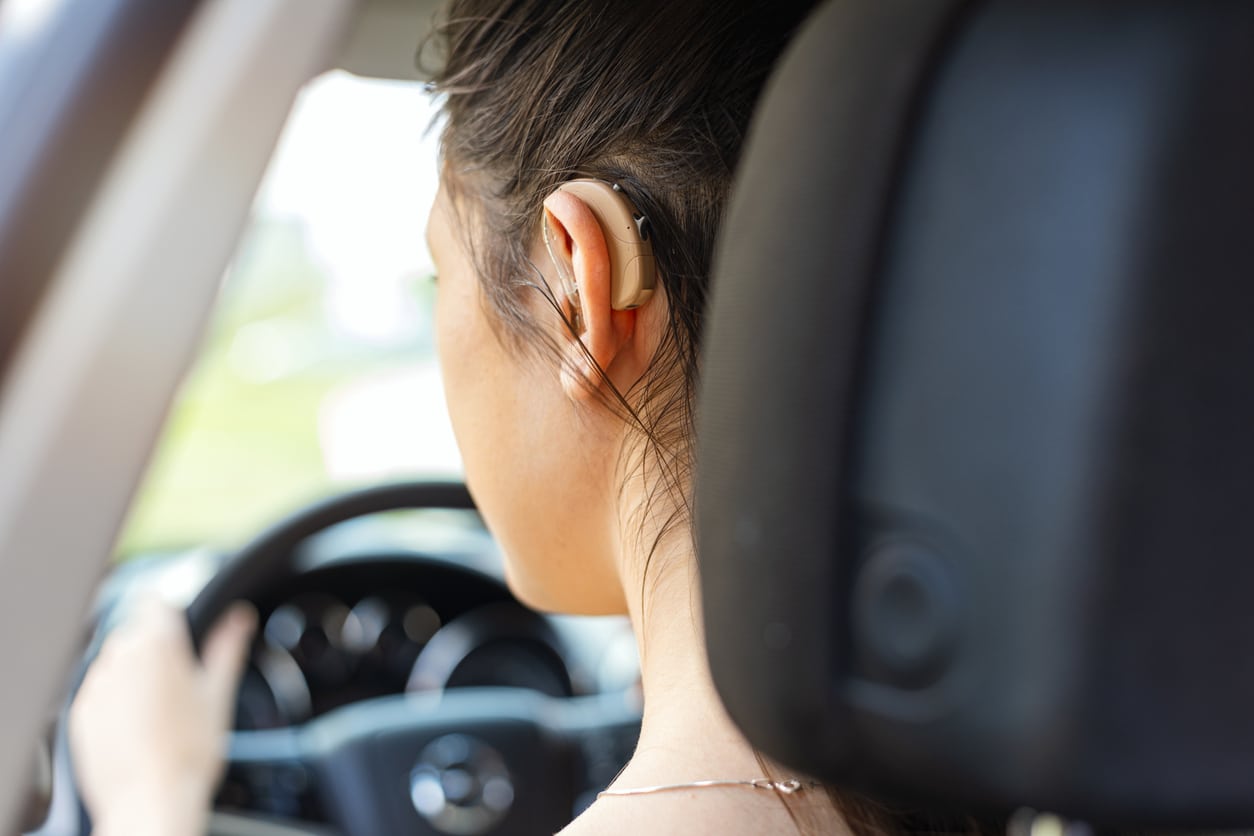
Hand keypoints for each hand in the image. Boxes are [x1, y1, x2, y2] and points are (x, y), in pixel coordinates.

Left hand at [69, 597, 255, 835]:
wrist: (151, 801)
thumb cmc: (189, 753)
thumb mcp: (218, 694)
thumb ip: (227, 648)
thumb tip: (239, 617)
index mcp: (157, 645)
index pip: (155, 601)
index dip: (170, 610)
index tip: (181, 625)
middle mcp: (119, 659)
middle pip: (134, 632)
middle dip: (153, 647)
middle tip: (179, 679)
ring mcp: (95, 687)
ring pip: (115, 662)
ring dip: (133, 672)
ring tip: (158, 708)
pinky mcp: (79, 713)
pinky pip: (99, 692)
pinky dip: (115, 700)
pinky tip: (138, 726)